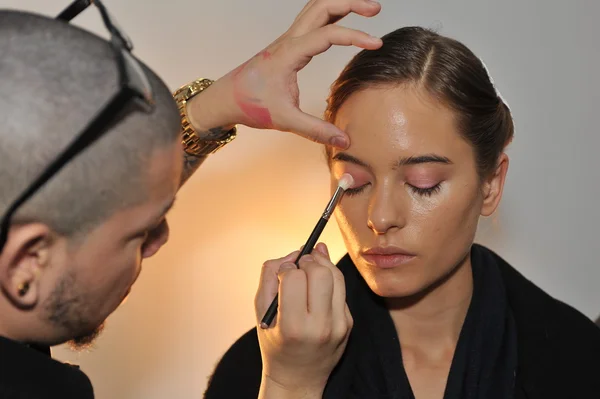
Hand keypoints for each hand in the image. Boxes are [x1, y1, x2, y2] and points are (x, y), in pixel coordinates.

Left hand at [189, 0, 381, 148]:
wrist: (225, 98)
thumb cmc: (250, 104)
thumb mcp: (285, 120)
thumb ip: (316, 130)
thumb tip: (344, 141)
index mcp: (289, 53)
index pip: (328, 34)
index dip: (355, 36)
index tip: (377, 44)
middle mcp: (289, 39)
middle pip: (322, 5)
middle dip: (351, 2)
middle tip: (375, 9)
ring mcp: (288, 39)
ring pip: (316, 7)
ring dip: (341, 3)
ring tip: (367, 9)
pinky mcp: (288, 43)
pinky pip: (312, 18)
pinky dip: (331, 13)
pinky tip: (343, 20)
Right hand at [255, 243, 352, 396]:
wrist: (298, 378)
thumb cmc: (275, 342)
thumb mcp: (261, 312)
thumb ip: (269, 276)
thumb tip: (295, 252)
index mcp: (293, 326)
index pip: (293, 278)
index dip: (286, 268)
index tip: (282, 272)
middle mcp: (320, 326)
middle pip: (320, 273)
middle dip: (307, 261)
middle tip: (298, 264)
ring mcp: (339, 325)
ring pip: (336, 276)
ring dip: (321, 264)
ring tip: (309, 266)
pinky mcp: (349, 323)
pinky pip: (341, 289)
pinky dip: (329, 281)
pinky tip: (317, 285)